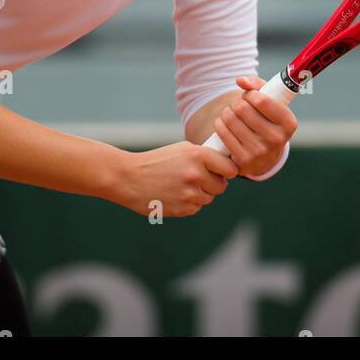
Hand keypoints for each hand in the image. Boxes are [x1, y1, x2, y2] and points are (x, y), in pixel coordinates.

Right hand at [109, 141, 238, 216]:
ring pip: (209, 198)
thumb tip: (227, 165)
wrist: (129, 178)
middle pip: (221, 186)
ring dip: (200, 194)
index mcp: (198, 155)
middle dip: (212, 183)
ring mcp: (190, 194)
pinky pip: (196, 208)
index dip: (227, 170)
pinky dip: (189, 203)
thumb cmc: (156, 161)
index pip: (230, 168)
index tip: (223, 171)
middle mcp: (196, 174)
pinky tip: (174, 194)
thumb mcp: (181, 150)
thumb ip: (204, 157)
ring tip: (180, 185)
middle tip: (197, 178)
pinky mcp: (183, 209)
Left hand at [212, 75, 297, 178]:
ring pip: (230, 119)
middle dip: (236, 102)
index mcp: (288, 123)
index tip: (249, 96)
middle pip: (242, 108)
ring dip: (226, 112)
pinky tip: (223, 123)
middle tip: (238, 106)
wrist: (265, 156)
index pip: (261, 100)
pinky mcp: (244, 161)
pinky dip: (219, 124)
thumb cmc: (267, 120)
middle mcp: (277, 139)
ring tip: (231, 114)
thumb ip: (256, 85)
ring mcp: (260, 152)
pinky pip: (223, 133)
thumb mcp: (270, 102)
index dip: (250, 94)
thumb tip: (241, 81)